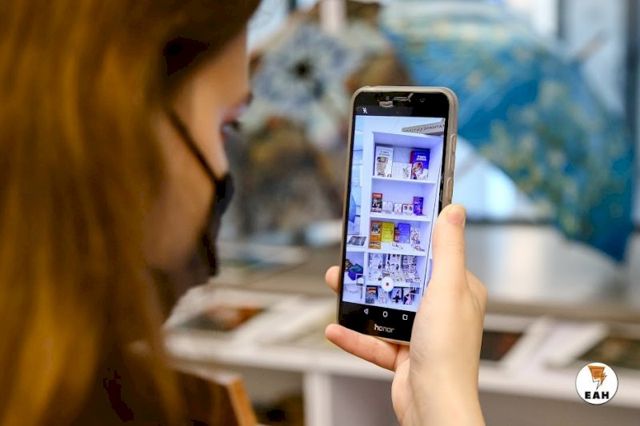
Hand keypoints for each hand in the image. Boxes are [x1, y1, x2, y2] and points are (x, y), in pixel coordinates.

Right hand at [325, 204, 486, 425]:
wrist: (434, 406)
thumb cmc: (448, 352)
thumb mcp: (446, 288)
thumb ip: (448, 249)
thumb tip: (454, 211)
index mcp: (458, 291)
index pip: (434, 256)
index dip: (410, 242)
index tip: (388, 228)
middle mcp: (442, 311)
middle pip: (402, 282)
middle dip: (374, 270)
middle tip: (352, 257)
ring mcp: (422, 334)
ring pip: (385, 310)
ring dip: (359, 300)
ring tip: (336, 286)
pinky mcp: (404, 356)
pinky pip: (375, 341)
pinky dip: (354, 336)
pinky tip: (335, 329)